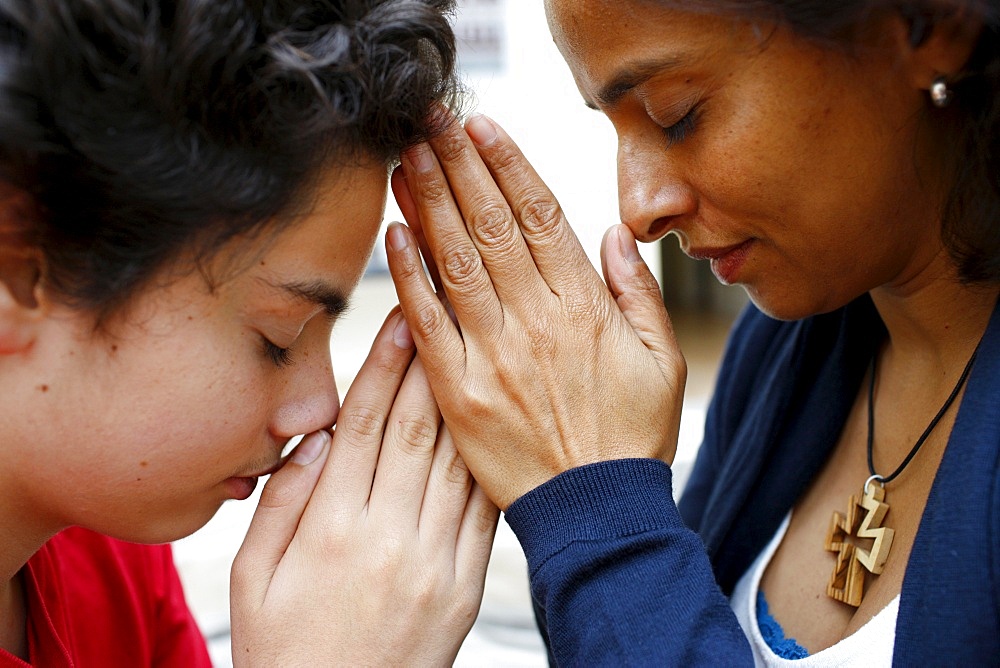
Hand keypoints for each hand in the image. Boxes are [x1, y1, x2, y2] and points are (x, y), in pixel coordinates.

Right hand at [230, 309, 498, 665]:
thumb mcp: (253, 579)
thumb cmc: (286, 650)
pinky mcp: (465, 586)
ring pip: (454, 460)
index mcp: (330, 530)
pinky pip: (482, 510)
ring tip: (476, 346)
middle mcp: (387, 537)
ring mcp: (434, 562)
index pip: (360, 425)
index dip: (380, 365)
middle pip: (413, 429)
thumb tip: (314, 438)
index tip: (397, 316)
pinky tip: (497, 423)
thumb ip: (282, 503)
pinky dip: (488, 461)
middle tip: (443, 309)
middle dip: (428, 361)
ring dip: (465, 398)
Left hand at [387, 112, 685, 509]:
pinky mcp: (459, 392)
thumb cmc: (631, 435)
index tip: (483, 127)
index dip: (509, 166)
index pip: (541, 217)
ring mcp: (494, 355)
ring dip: (429, 204)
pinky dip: (409, 277)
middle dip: (459, 166)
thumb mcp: (662, 359)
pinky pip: (428, 324)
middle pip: (491, 225)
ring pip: (456, 262)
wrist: (596, 512)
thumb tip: (616, 232)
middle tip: (431, 121)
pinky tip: (394, 234)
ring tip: (408, 157)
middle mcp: (536, 320)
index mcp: (585, 307)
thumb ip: (639, 291)